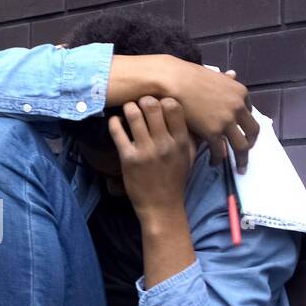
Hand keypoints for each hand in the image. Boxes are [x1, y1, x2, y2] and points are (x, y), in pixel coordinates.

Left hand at [109, 97, 195, 228]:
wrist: (161, 206)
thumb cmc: (175, 179)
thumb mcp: (189, 157)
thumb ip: (190, 136)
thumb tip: (190, 114)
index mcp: (181, 141)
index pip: (173, 106)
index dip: (163, 99)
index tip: (158, 102)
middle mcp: (164, 144)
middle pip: (152, 106)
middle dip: (144, 99)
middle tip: (140, 101)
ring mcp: (146, 151)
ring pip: (134, 115)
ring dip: (129, 107)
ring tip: (128, 108)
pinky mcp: (128, 159)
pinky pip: (118, 132)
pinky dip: (115, 122)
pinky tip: (116, 121)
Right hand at [159, 56, 258, 172]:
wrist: (173, 80)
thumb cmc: (188, 76)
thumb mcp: (213, 75)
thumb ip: (225, 80)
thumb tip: (233, 74)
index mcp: (240, 92)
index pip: (249, 112)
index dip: (244, 124)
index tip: (239, 131)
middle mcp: (238, 107)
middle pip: (253, 131)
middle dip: (251, 144)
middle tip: (246, 153)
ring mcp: (227, 121)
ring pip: (242, 146)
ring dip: (242, 159)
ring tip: (239, 167)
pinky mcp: (213, 132)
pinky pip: (221, 151)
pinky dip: (218, 159)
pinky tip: (214, 162)